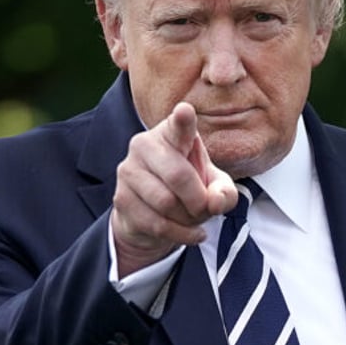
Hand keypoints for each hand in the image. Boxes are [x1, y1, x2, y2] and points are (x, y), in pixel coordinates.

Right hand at [111, 102, 237, 276]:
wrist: (152, 215)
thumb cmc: (188, 189)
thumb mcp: (214, 187)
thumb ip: (224, 192)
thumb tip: (215, 202)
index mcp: (173, 133)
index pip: (179, 124)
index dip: (183, 119)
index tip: (185, 111)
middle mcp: (145, 144)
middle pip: (178, 176)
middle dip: (198, 200)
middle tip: (204, 209)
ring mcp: (129, 170)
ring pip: (166, 202)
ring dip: (188, 218)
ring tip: (193, 218)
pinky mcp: (121, 197)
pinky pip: (156, 223)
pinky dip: (180, 234)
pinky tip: (191, 233)